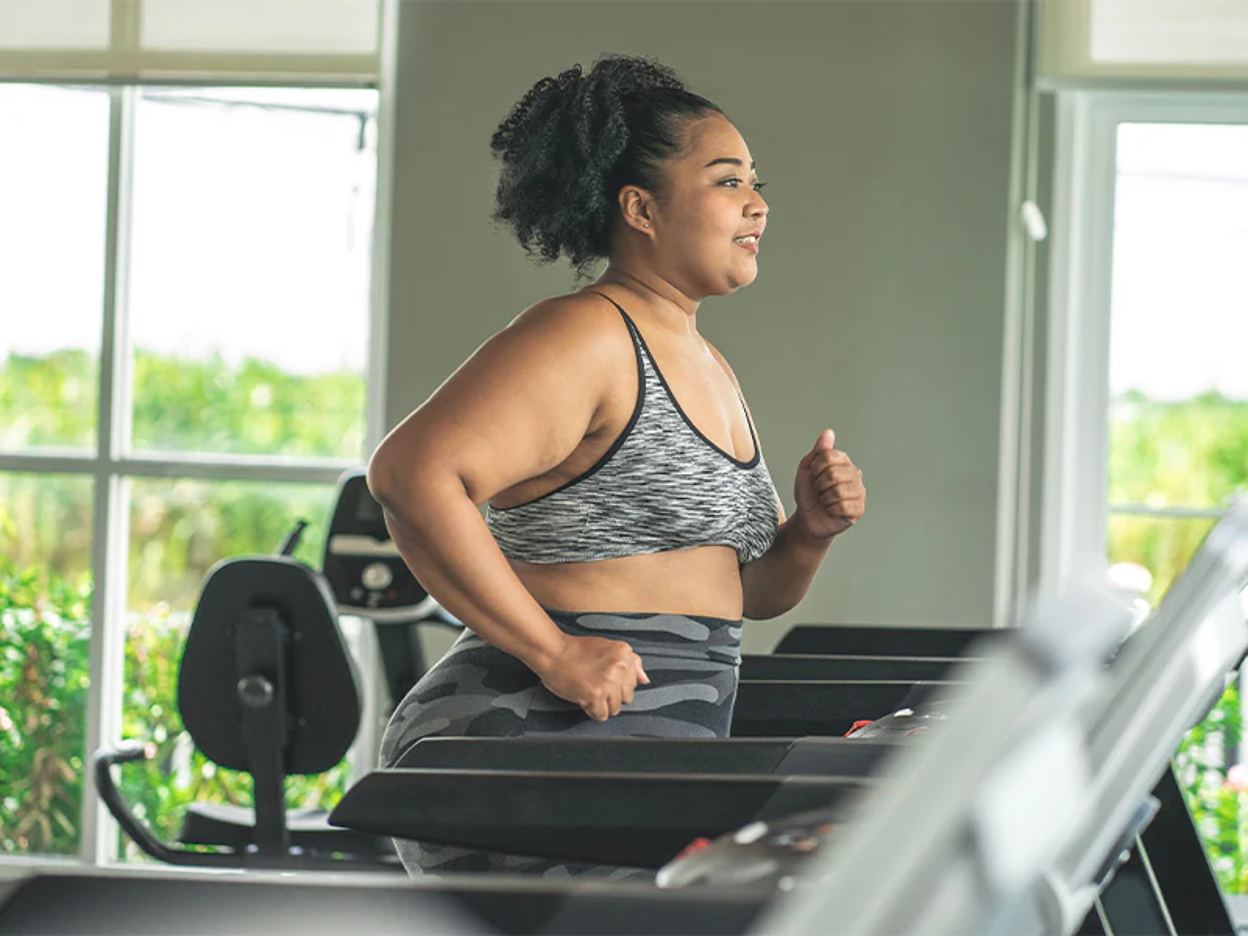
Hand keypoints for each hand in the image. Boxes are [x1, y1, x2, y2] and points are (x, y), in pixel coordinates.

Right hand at [533, 635, 649, 721]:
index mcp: (624, 652)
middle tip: (595, 682)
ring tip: (589, 688)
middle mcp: (619, 666)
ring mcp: (608, 681)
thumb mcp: (607, 649)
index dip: (617, 683)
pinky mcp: (596, 694)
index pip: (633, 682)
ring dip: (601, 704)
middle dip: (612, 694)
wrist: (552, 652)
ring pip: (615, 708)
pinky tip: (584, 696)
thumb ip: (630, 663)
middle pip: (627, 697)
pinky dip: (592, 710)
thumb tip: (645, 679)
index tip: (604, 675)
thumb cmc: (575, 651)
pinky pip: (602, 715)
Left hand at [793, 428, 865, 540]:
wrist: (807, 517)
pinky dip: (831, 510)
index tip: (814, 476)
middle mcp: (855, 474)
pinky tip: (832, 510)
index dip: (815, 469)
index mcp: (843, 461)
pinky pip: (843, 507)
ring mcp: (859, 492)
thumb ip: (818, 450)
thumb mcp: (807, 468)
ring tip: (825, 500)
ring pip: (838, 491)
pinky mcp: (858, 509)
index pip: (828, 456)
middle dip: (819, 485)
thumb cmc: (809, 493)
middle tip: (820, 491)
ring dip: (824, 498)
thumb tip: (828, 432)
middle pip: (833, 474)